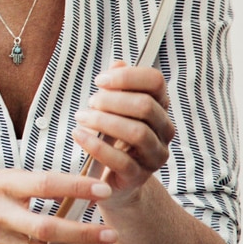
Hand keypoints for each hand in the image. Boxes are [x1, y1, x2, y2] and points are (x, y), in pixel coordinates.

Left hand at [73, 59, 175, 208]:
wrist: (114, 180)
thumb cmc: (112, 137)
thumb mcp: (113, 109)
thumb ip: (117, 86)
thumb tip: (118, 63)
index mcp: (159, 107)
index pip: (155, 81)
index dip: (127, 76)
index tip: (99, 81)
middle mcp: (163, 130)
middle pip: (146, 106)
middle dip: (113, 100)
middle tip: (91, 102)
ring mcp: (154, 155)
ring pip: (137, 132)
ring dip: (104, 121)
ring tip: (82, 118)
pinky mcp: (138, 176)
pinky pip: (121, 160)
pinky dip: (96, 145)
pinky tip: (79, 135)